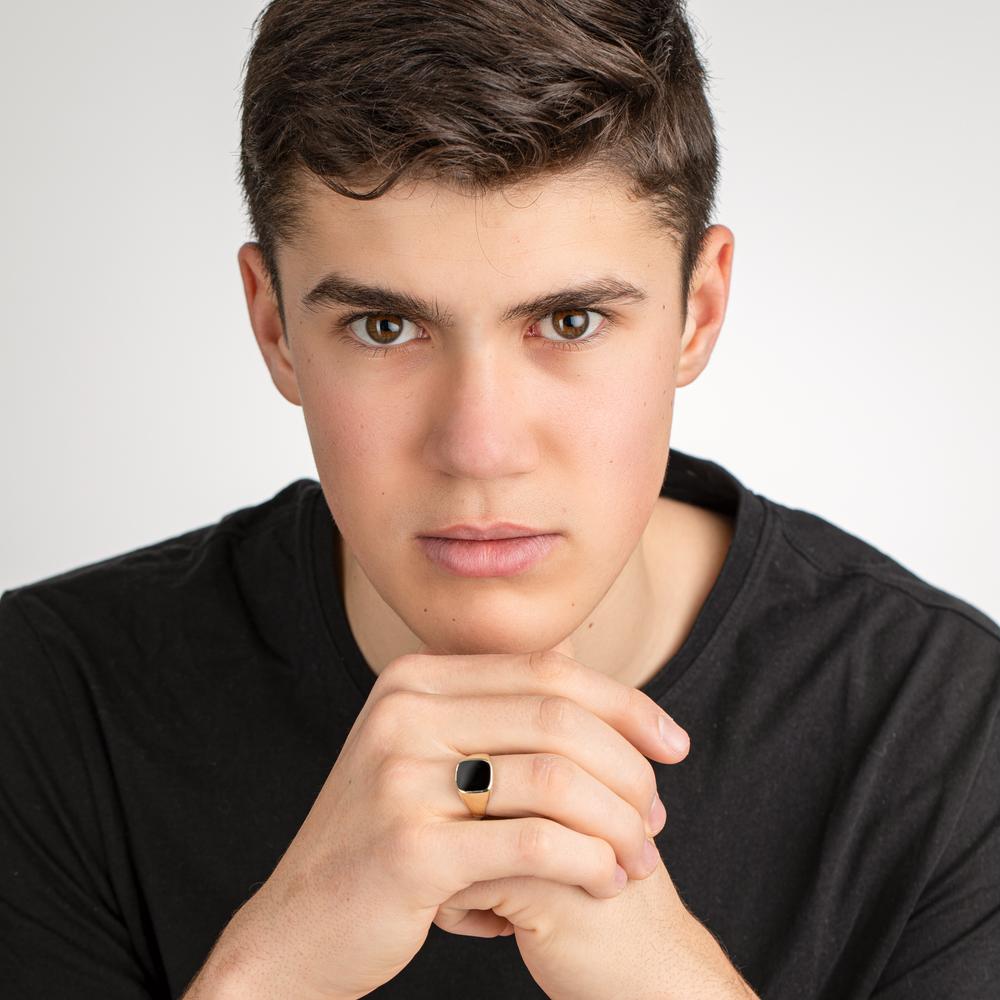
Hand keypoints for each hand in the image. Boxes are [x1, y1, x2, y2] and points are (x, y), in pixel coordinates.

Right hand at [195, 637, 689, 999]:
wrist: (301, 924)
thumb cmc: (386, 837)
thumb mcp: (425, 751)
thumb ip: (491, 705)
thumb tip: (575, 655)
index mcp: (412, 679)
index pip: (547, 672)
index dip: (626, 705)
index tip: (674, 744)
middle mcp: (402, 713)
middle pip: (558, 718)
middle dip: (629, 768)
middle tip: (657, 816)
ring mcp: (399, 778)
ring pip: (555, 780)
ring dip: (617, 823)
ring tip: (640, 858)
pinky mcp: (408, 848)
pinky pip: (532, 844)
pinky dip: (586, 862)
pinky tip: (606, 882)